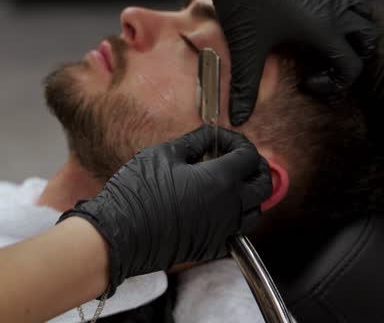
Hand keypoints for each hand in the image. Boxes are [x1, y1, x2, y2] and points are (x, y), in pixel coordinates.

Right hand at [58, 125, 270, 294]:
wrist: (119, 235)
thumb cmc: (138, 192)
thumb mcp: (164, 154)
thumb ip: (195, 142)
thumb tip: (211, 136)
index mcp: (221, 180)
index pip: (249, 156)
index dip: (240, 143)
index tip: (225, 140)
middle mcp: (229, 207)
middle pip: (264, 186)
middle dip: (255, 168)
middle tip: (238, 159)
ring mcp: (223, 231)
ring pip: (255, 212)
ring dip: (249, 195)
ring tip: (231, 184)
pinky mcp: (211, 248)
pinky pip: (237, 232)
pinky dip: (235, 218)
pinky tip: (217, 209)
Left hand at [199, 0, 377, 124]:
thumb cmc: (243, 0)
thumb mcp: (244, 48)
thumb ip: (245, 87)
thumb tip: (239, 119)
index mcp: (324, 28)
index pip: (353, 65)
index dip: (335, 84)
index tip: (306, 84)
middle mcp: (335, 8)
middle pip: (367, 39)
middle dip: (354, 59)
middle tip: (325, 67)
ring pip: (360, 14)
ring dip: (351, 34)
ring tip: (323, 46)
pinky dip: (340, 14)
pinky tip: (309, 22)